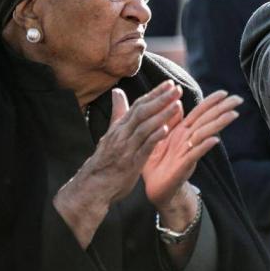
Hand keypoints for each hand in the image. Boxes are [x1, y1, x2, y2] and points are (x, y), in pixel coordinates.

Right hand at [80, 81, 182, 203]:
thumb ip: (118, 113)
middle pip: (142, 112)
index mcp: (119, 127)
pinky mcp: (130, 163)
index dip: (154, 93)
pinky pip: (143, 147)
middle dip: (160, 99)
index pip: (138, 105)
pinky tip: (166, 129)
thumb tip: (117, 91)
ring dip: (162, 115)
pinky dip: (154, 137)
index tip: (169, 83)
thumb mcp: (110, 134)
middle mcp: (122, 134)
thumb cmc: (105, 159)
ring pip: (144, 127)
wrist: (92, 187)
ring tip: (177, 105)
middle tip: (177, 89)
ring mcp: (126, 148)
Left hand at [141, 89, 240, 210]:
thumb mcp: (160, 139)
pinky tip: (215, 140)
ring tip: (233, 114)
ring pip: (205, 134)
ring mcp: (188, 151)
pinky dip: (204, 146)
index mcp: (182, 132)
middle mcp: (188, 139)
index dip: (211, 102)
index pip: (199, 113)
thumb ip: (169, 121)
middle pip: (208, 120)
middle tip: (238, 99)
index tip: (224, 92)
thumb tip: (179, 103)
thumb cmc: (157, 164)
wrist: (154, 189)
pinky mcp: (184, 165)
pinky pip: (195, 154)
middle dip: (223, 109)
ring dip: (219, 124)